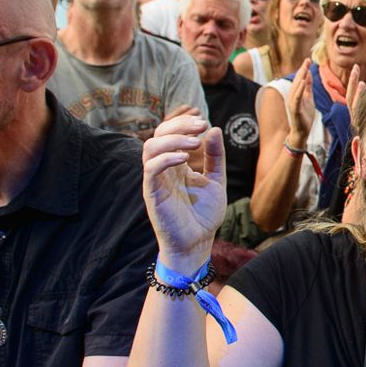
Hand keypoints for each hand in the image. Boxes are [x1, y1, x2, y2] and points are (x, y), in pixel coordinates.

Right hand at [141, 114, 227, 263]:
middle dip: (179, 125)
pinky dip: (166, 158)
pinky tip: (185, 159)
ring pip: (150, 147)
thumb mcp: (215, 180)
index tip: (204, 123)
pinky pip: (150, 169)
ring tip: (195, 143)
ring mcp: (156, 180)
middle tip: (200, 125)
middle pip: (158, 134)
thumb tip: (213, 129)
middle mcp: (163, 169)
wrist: (197, 243)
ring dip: (172, 139)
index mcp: (176, 164)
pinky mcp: (152, 193)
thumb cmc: (204, 215)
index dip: (184, 123)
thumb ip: (215, 157)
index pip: (171, 133)